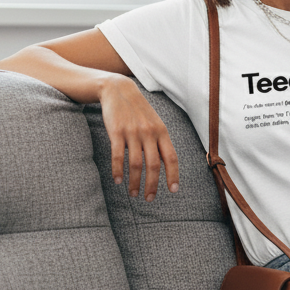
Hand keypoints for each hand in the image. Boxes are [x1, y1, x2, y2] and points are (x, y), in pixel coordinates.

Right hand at [99, 75, 178, 201]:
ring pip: (136, 164)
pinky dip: (118, 171)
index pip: (171, 158)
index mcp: (162, 132)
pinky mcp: (116, 132)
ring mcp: (133, 133)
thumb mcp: (154, 123)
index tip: (173, 190)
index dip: (173, 175)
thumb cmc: (138, 110)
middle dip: (152, 185)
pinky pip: (118, 156)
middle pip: (153, 165)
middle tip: (149, 199)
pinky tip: (117, 181)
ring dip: (134, 182)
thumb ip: (160, 141)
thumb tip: (165, 164)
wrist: (119, 90)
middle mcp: (149, 133)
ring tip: (133, 194)